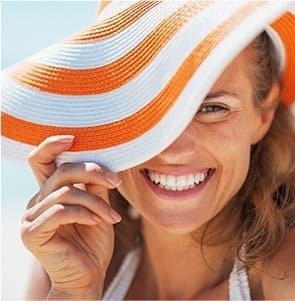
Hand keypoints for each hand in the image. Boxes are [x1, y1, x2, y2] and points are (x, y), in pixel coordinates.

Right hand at [21, 135, 121, 298]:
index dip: (52, 145)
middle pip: (61, 171)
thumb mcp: (98, 206)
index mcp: (49, 193)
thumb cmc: (93, 240)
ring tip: (112, 216)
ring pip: (66, 192)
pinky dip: (85, 213)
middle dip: (92, 172)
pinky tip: (99, 222)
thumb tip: (103, 161)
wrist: (88, 276)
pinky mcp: (32, 233)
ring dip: (96, 202)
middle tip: (115, 182)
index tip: (73, 138)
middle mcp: (36, 201)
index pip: (41, 160)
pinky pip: (61, 211)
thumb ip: (95, 185)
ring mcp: (30, 218)